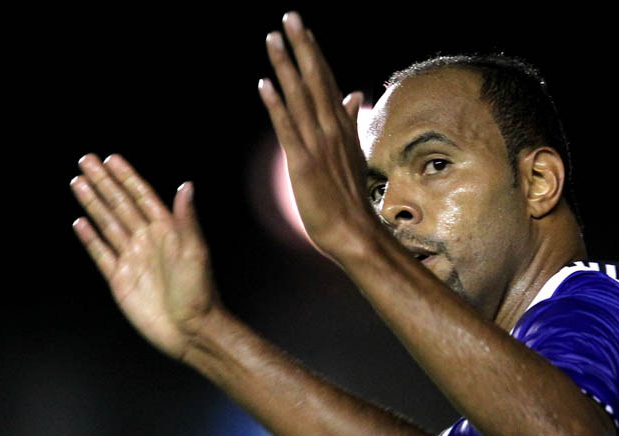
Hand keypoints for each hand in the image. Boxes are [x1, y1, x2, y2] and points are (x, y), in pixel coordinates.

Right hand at [71, 154, 218, 360]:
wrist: (190, 330)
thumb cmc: (199, 292)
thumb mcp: (195, 252)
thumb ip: (186, 219)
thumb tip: (186, 185)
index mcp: (167, 230)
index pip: (141, 196)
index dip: (126, 177)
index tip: (111, 158)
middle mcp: (147, 240)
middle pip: (119, 204)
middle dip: (103, 182)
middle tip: (86, 160)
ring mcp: (132, 259)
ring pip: (107, 224)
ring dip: (93, 203)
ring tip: (77, 182)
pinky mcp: (120, 279)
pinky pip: (101, 253)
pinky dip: (90, 238)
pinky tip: (79, 222)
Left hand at [258, 12, 374, 257]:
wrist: (354, 232)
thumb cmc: (350, 198)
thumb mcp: (353, 153)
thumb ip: (349, 120)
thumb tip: (355, 92)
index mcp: (340, 127)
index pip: (327, 82)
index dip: (314, 54)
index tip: (303, 29)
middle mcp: (330, 130)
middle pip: (314, 80)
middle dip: (301, 47)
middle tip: (289, 16)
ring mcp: (317, 145)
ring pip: (299, 98)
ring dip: (285, 67)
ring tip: (273, 39)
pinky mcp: (302, 163)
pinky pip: (287, 128)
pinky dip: (276, 105)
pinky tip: (264, 84)